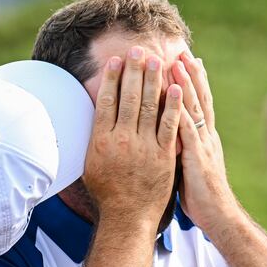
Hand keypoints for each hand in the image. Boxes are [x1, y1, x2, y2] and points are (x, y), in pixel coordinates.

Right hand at [83, 46, 182, 229]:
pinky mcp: (164, 156)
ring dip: (153, 81)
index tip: (117, 60)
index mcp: (101, 140)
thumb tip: (92, 115)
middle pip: (128, 97)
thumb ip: (93, 138)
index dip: (112, 78)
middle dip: (134, 71)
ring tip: (157, 60)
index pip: (106, 101)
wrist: (128, 216)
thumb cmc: (107, 191)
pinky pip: (169, 125)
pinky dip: (173, 105)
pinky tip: (176, 87)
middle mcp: (122, 140)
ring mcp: (144, 147)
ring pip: (148, 106)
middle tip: (138, 50)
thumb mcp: (90, 163)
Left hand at [171, 52, 241, 233]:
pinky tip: (173, 96)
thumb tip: (170, 142)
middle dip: (190, 75)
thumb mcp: (191, 169)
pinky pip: (186, 129)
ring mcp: (203, 146)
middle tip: (181, 51)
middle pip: (198, 100)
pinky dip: (179, 110)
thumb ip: (184, 151)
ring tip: (175, 63)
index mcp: (206, 140)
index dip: (194, 83)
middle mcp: (206, 138)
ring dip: (184, 85)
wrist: (220, 217)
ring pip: (193, 109)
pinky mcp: (197, 157)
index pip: (200, 105)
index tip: (186, 62)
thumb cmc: (203, 198)